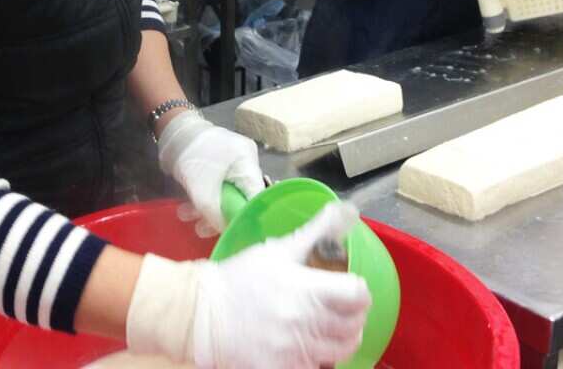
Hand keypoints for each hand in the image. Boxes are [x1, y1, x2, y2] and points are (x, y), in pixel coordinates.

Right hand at [125, 202, 372, 368]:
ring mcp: (296, 351)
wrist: (202, 315)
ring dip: (341, 337)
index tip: (351, 288)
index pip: (358, 295)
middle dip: (353, 315)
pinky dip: (320, 358)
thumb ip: (316, 231)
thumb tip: (346, 210)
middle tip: (342, 308)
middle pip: (355, 325)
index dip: (360, 290)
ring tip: (329, 328)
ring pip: (342, 350)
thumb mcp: (277, 250)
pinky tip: (309, 346)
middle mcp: (305, 323)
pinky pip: (318, 367)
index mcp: (306, 289)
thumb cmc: (240, 278)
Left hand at [158, 110, 263, 236]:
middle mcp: (245, 162)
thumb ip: (215, 214)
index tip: (235, 234)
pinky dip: (203, 197)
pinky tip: (186, 207)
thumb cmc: (191, 156)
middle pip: (240, 198)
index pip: (256, 197)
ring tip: (185, 216)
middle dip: (218, 215)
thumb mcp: (200, 190)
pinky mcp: (219, 164)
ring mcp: (232, 162)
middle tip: (200, 229)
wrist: (172, 130)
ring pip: (225, 194)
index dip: (247, 218)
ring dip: (205, 209)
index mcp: (248, 163)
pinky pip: (217, 186)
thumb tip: (226, 232)